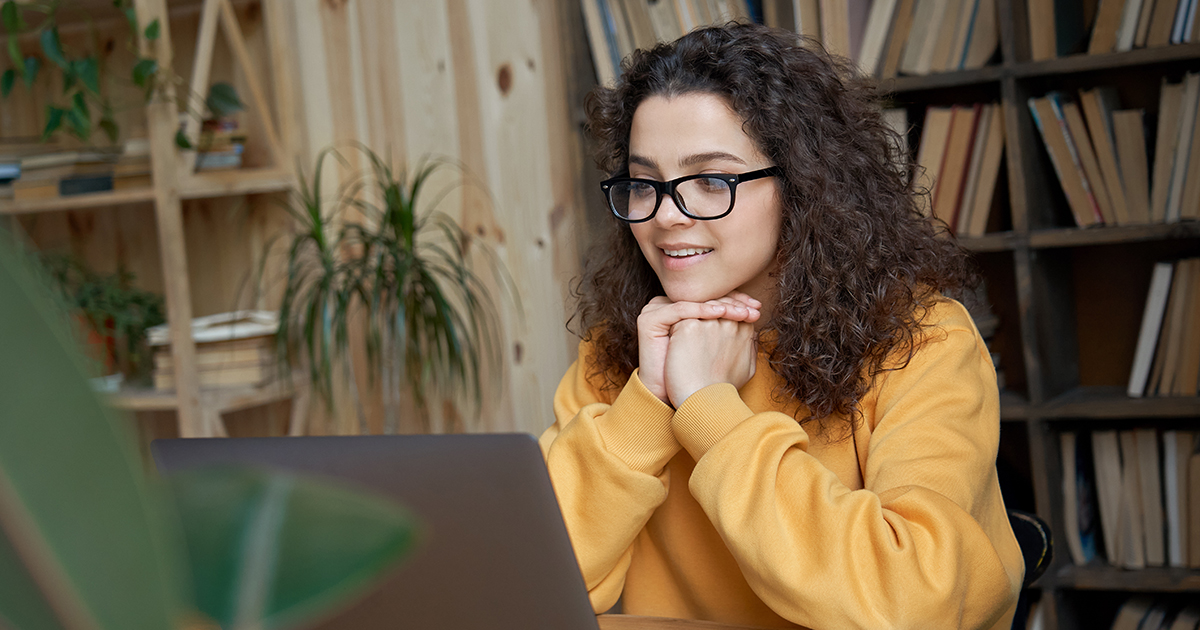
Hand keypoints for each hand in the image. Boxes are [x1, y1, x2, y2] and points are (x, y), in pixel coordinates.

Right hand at [637, 293, 760, 403]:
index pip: (711, 298)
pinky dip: (701, 309)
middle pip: (703, 296)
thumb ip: (733, 333)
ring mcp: (655, 311)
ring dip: (721, 304)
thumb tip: (756, 318)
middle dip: (732, 301)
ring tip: (742, 311)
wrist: (680, 397)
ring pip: (693, 301)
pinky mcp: (649, 320)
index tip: (757, 308)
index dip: (736, 301)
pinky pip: (679, 309)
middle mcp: (667, 307)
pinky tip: (720, 313)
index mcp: (683, 311)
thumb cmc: (702, 376)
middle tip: (754, 308)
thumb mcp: (720, 350)